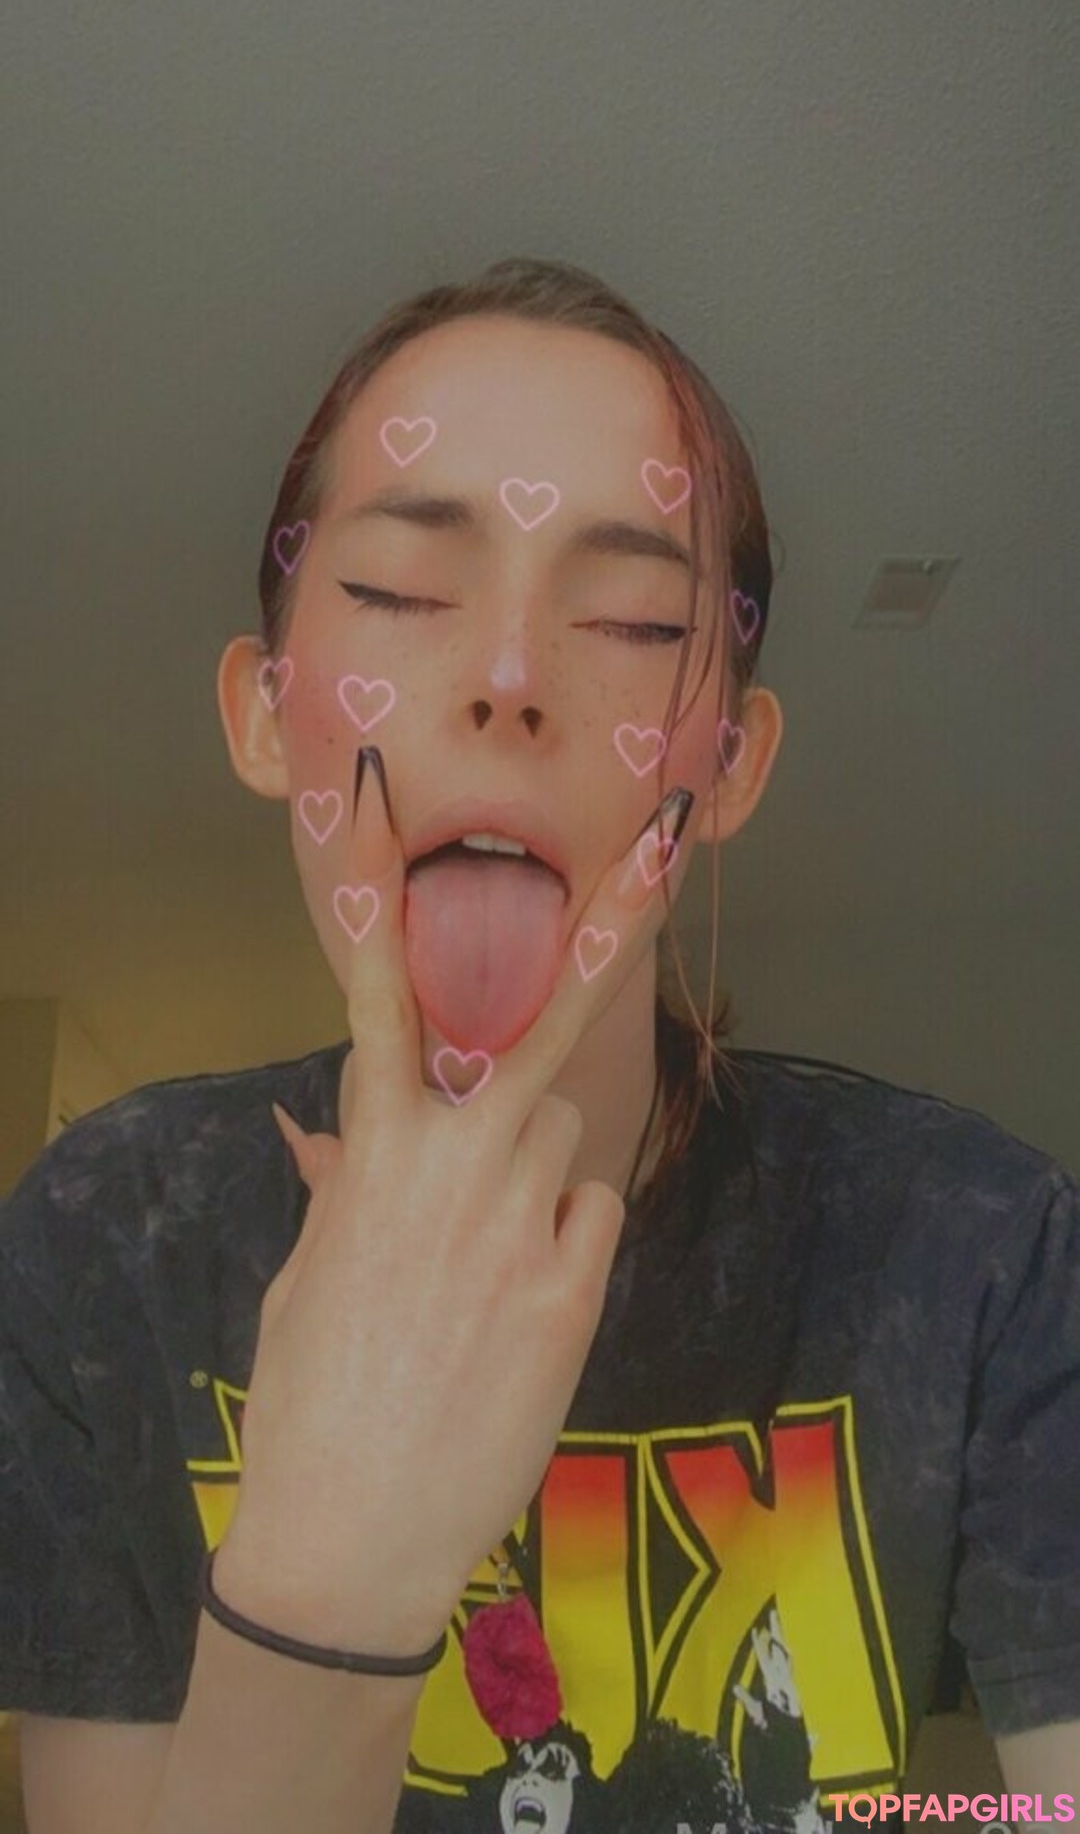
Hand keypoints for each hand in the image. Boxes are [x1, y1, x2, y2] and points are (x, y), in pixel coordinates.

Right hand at [215, 749, 690, 1654]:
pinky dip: (566, 1235)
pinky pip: (592, 1214)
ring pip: (567, 1132)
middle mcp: (457, 1166)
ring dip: (539, 1162)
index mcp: (374, 1154)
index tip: (383, 801)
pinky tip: (523, 1298)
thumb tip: (325, 1134)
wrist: (356, 1530)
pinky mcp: (576, 1290)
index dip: (383, 898)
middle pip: (545, 1025)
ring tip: (487, 1251)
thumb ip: (339, 1189)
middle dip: (606, 925)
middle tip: (659, 835)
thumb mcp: (308, 1281)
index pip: (381, 1001)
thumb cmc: (312, 1395)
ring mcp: (525, 1224)